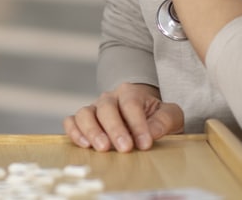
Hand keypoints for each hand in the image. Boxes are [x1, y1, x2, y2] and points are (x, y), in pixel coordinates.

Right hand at [64, 83, 184, 151]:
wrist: (143, 115)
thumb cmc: (155, 117)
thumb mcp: (170, 115)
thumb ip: (165, 120)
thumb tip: (152, 132)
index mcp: (130, 92)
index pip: (131, 104)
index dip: (137, 124)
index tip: (145, 144)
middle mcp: (109, 98)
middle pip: (106, 108)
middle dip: (115, 129)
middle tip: (125, 148)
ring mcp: (93, 109)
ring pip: (85, 113)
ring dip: (92, 131)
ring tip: (103, 148)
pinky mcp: (82, 121)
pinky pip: (71, 122)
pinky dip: (74, 132)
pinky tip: (85, 145)